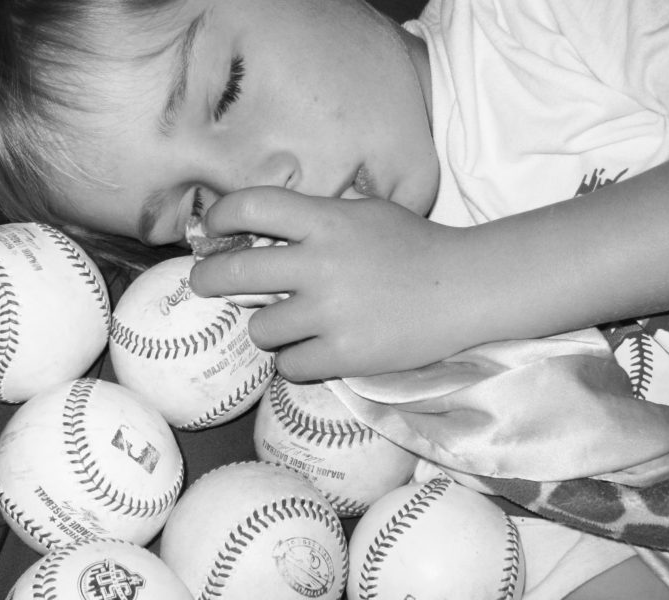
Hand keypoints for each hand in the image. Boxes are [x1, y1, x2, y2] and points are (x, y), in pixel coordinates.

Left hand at [189, 187, 476, 380]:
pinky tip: (313, 350)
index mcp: (325, 221)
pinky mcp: (344, 355)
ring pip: (259, 329)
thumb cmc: (413, 246)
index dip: (221, 215)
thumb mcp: (365, 213)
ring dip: (267, 328)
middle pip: (233, 272)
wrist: (464, 289)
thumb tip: (260, 227)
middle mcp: (320, 265)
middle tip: (205, 283)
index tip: (213, 228)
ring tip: (289, 326)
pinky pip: (289, 366)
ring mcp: (330, 314)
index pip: (251, 205)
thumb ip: (316, 217)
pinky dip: (295, 360)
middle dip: (208, 278)